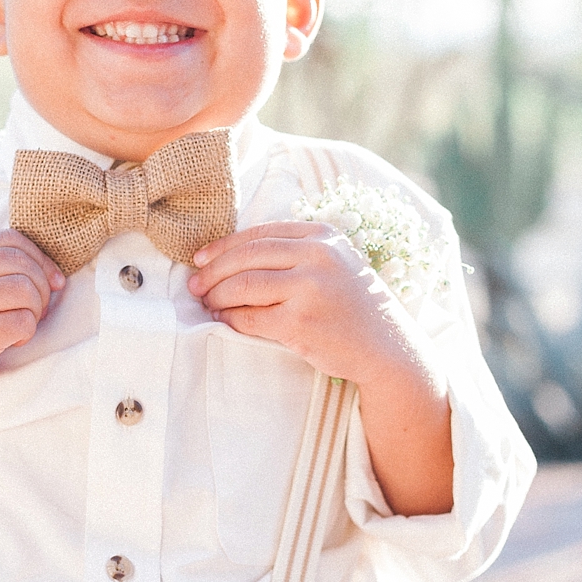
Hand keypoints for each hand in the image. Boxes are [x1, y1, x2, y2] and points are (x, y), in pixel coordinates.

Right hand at [0, 231, 62, 536]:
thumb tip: (48, 267)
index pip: (10, 239)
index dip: (40, 258)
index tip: (52, 280)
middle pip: (21, 263)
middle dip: (42, 287)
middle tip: (38, 309)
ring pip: (26, 290)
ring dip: (35, 311)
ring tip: (22, 326)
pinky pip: (23, 322)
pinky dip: (26, 333)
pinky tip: (12, 342)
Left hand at [188, 222, 454, 515]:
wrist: (387, 347)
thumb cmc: (352, 305)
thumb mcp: (334, 263)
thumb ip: (295, 252)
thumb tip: (230, 254)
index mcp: (323, 236)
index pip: (260, 234)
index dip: (224, 246)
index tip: (201, 258)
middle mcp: (317, 257)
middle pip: (246, 257)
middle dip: (213, 271)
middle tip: (194, 285)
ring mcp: (310, 290)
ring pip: (243, 286)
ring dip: (217, 296)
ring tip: (207, 304)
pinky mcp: (300, 323)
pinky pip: (250, 318)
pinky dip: (231, 320)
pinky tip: (224, 321)